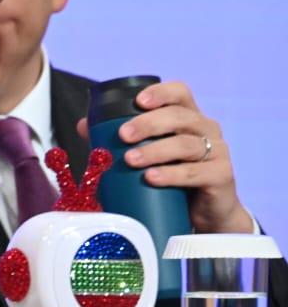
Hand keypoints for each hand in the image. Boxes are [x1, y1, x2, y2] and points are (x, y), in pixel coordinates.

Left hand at [76, 80, 251, 233]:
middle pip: (179, 117)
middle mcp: (206, 129)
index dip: (161, 93)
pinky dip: (171, 175)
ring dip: (155, 150)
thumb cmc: (172, 178)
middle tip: (123, 135)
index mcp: (188, 118)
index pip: (180, 93)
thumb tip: (83, 125)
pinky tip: (152, 177)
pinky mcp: (222, 176)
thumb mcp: (148, 155)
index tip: (138, 101)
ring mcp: (218, 152)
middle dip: (148, 124)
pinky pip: (196, 172)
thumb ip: (117, 139)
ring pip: (185, 144)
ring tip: (130, 160)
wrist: (204, 214)